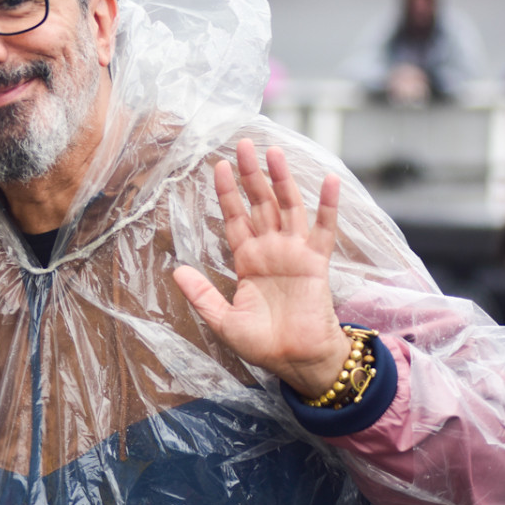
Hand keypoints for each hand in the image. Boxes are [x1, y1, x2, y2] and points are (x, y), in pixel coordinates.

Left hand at [172, 139, 353, 397]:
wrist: (296, 361)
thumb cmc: (262, 344)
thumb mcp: (222, 320)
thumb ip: (201, 295)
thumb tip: (176, 270)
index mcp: (247, 261)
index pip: (235, 219)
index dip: (227, 194)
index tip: (217, 166)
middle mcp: (271, 250)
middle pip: (260, 203)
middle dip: (251, 175)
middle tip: (243, 144)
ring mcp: (295, 253)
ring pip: (288, 207)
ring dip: (282, 179)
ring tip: (274, 151)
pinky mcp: (317, 263)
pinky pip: (324, 230)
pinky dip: (328, 205)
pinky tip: (328, 180)